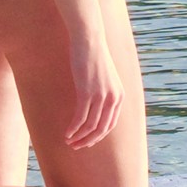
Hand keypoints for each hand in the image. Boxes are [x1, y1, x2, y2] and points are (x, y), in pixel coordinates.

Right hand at [66, 30, 122, 149]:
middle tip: (76, 146)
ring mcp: (101, 96)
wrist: (89, 40)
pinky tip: (67, 133)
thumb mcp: (105, 77)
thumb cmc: (94, 57)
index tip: (87, 141)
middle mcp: (113, 98)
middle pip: (101, 129)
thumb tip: (97, 106)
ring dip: (79, 137)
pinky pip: (80, 117)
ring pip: (90, 126)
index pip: (110, 125)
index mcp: (119, 96)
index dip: (98, 136)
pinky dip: (73, 128)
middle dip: (88, 141)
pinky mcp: (87, 93)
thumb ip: (104, 92)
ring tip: (69, 141)